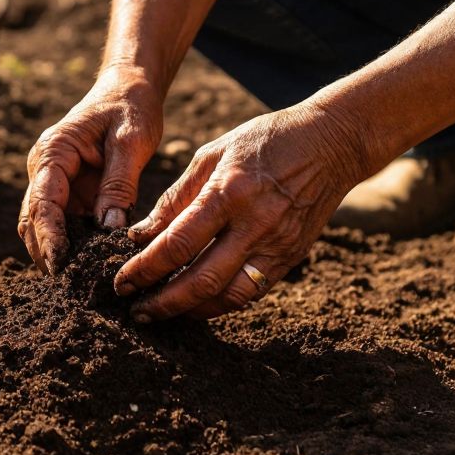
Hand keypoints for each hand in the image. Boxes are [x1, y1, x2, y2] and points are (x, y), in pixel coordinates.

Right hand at [19, 66, 163, 272]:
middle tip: (71, 286)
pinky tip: (91, 267)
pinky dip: (73, 246)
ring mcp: (55, 183)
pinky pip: (64, 225)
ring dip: (56, 253)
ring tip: (80, 284)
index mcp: (52, 153)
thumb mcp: (131, 141)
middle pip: (32, 221)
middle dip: (46, 253)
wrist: (129, 88)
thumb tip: (108, 229)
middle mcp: (44, 170)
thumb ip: (118, 185)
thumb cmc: (130, 107)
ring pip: (42, 228)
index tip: (60, 265)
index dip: (48, 237)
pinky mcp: (70, 194)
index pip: (42, 202)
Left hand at [114, 104, 367, 320]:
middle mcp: (254, 223)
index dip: (145, 268)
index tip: (122, 281)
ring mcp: (277, 244)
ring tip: (162, 312)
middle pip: (201, 279)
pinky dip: (220, 303)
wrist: (331, 144)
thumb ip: (176, 197)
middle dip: (162, 301)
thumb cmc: (264, 141)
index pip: (178, 243)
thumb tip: (141, 235)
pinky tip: (197, 303)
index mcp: (228, 191)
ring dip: (190, 310)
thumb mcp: (213, 154)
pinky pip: (251, 292)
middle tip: (135, 309)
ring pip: (228, 296)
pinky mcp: (291, 257)